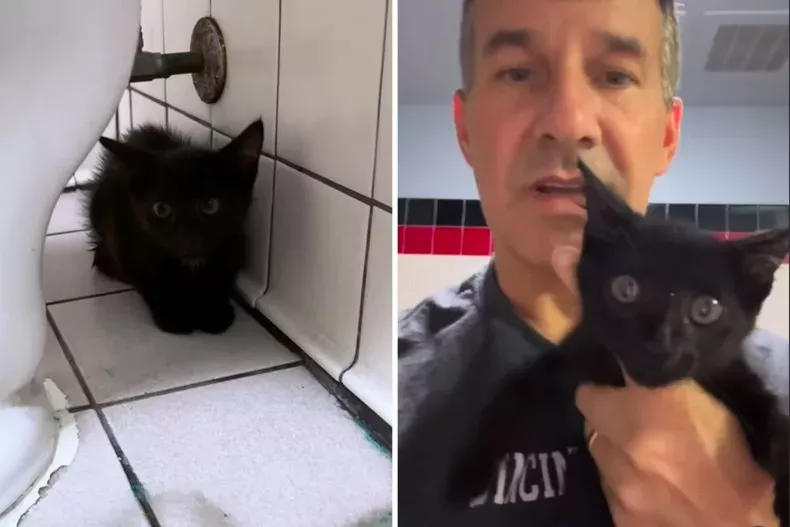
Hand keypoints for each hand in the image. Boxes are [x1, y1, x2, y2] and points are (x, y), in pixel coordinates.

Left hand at [551, 246, 778, 526]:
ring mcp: (616, 480)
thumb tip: (652, 349)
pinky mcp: (615, 512)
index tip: (613, 353)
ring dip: (610, 441)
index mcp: (655, 405)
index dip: (613, 353)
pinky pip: (603, 483)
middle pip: (590, 402)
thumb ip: (676, 379)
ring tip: (638, 447)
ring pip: (595, 444)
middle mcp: (624, 438)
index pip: (615, 357)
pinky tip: (643, 481)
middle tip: (625, 405)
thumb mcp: (716, 409)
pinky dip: (617, 477)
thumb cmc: (743, 467)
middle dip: (604, 402)